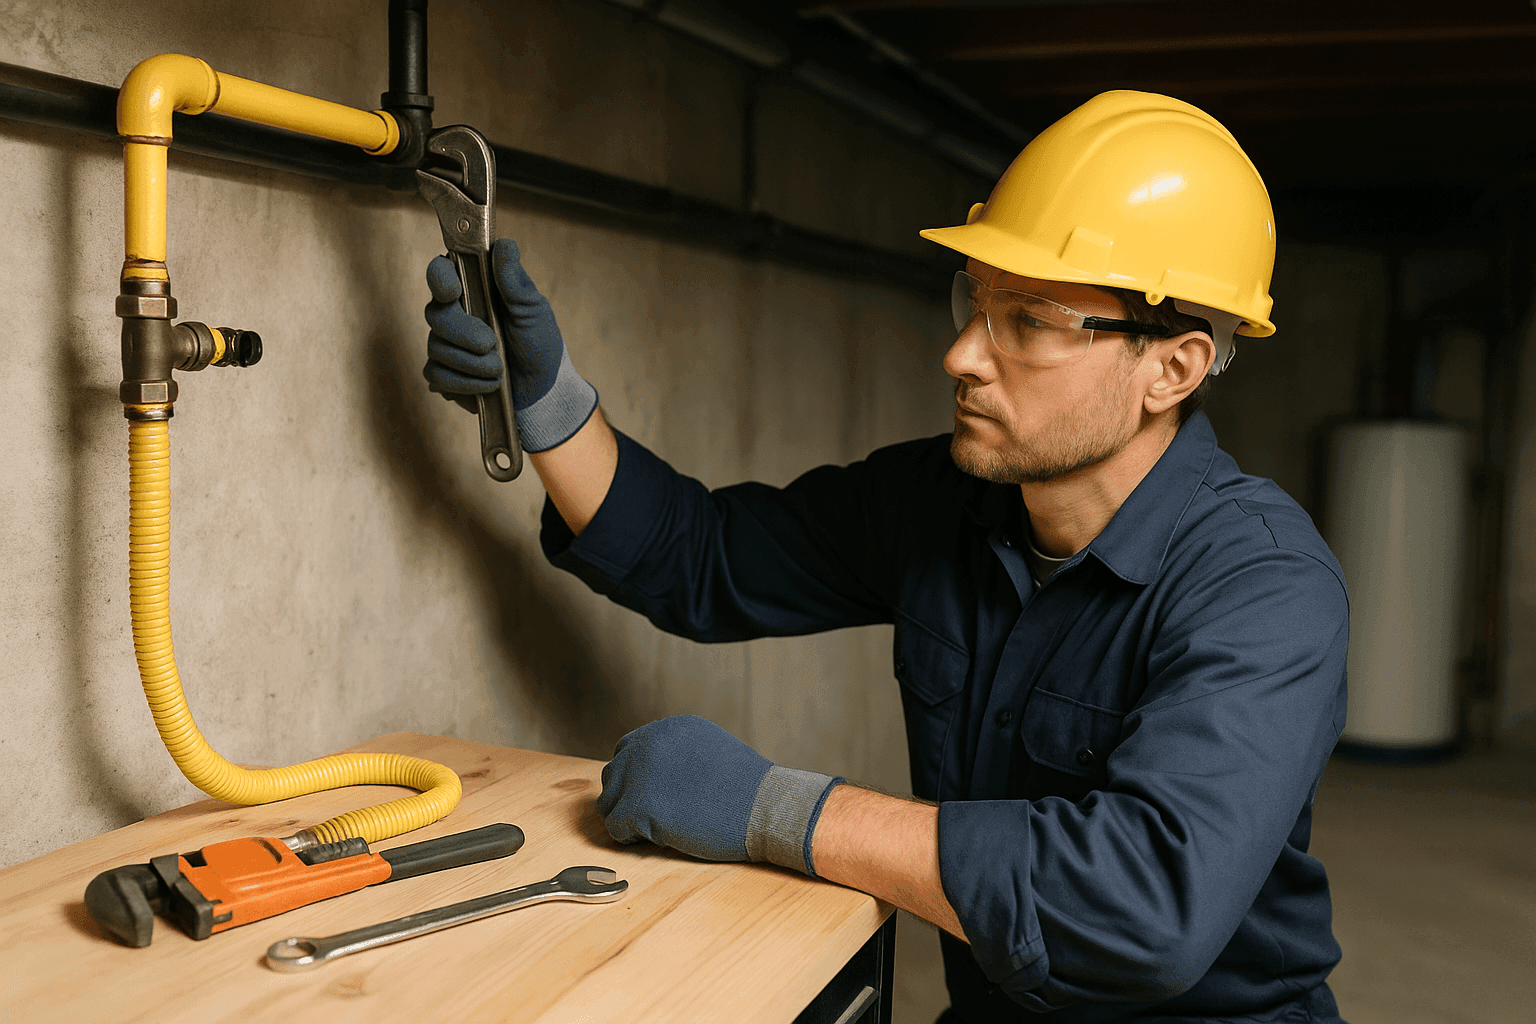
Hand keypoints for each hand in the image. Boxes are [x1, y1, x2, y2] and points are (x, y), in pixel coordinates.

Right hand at [422, 238, 597, 451]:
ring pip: (436, 349)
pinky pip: (438, 376)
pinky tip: (488, 385)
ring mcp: (445, 344)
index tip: (453, 292)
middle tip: (491, 344)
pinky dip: (466, 383)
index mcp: (473, 290)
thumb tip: (504, 246)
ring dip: (473, 364)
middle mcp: (453, 314)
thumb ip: (515, 282)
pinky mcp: (444, 374)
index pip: (441, 272)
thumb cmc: (539, 343)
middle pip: (435, 314)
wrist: (543, 389)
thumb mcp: (534, 310)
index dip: (440, 279)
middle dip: (464, 333)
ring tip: (500, 369)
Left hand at [597, 715, 843, 874]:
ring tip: (651, 830)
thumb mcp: (709, 750)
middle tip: (648, 818)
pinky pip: (616, 826)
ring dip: (625, 817)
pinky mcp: (640, 806)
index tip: (649, 796)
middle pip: (615, 774)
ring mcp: (642, 774)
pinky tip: (652, 839)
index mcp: (668, 729)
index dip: (636, 778)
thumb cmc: (746, 787)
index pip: (628, 751)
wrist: (765, 806)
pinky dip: (628, 837)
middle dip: (627, 797)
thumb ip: (679, 754)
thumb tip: (658, 774)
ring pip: (610, 800)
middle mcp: (649, 743)